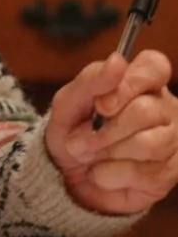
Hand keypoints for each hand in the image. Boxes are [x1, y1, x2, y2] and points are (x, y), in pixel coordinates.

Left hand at [46, 49, 177, 214]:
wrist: (68, 175)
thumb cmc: (72, 129)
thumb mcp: (68, 102)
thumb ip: (92, 80)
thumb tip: (117, 61)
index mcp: (141, 81)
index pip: (155, 67)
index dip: (129, 84)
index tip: (101, 105)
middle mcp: (163, 107)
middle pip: (146, 111)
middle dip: (106, 130)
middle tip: (77, 142)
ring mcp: (171, 140)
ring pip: (149, 145)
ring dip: (107, 153)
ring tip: (88, 155)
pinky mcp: (169, 174)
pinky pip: (144, 174)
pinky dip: (111, 175)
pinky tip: (101, 173)